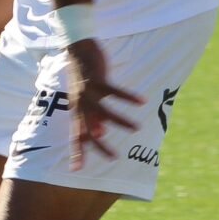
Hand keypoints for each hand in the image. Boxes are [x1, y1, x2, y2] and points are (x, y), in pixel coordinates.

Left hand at [64, 38, 142, 169]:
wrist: (76, 49)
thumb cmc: (83, 77)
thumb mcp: (86, 99)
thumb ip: (93, 116)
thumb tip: (101, 132)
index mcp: (77, 111)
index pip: (75, 136)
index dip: (76, 152)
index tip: (76, 170)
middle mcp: (80, 104)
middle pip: (88, 129)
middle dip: (100, 145)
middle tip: (115, 158)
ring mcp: (88, 92)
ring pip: (104, 111)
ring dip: (121, 121)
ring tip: (137, 129)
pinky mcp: (97, 80)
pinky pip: (114, 91)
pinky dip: (128, 97)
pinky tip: (142, 101)